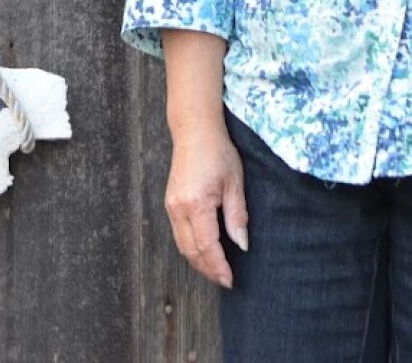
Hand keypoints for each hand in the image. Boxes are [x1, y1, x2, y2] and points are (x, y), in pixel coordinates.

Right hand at [165, 120, 248, 288]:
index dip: (218, 266)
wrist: (194, 131)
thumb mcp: (235, 183)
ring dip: (198, 262)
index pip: (206, 246)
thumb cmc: (218, 152)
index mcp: (196, 203)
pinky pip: (179, 234)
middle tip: (225, 281)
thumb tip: (241, 245)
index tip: (230, 280)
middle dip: (208, 269)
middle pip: (191, 251)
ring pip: (182, 245)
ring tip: (216, 271)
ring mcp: (171, 206)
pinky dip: (191, 248)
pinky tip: (204, 252)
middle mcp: (179, 208)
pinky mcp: (170, 203)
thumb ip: (237, 216)